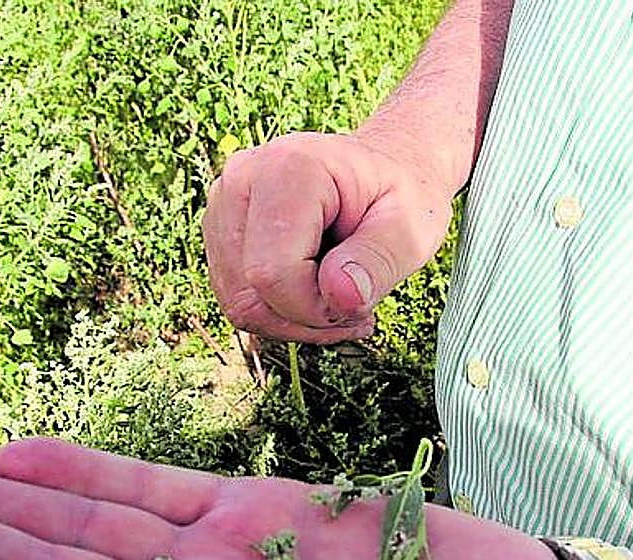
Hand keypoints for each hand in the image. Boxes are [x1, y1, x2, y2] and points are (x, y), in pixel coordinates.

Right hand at [203, 132, 454, 342]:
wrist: (385, 167)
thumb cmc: (401, 193)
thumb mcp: (411, 227)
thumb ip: (379, 261)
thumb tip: (339, 296)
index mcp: (287, 168)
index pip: (272, 273)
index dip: (316, 307)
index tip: (360, 292)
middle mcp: (241, 181)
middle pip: (249, 296)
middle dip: (306, 318)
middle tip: (355, 300)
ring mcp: (223, 207)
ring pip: (239, 306)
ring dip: (294, 320)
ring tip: (339, 295)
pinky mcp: (221, 233)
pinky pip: (237, 300)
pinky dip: (279, 313)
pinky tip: (317, 294)